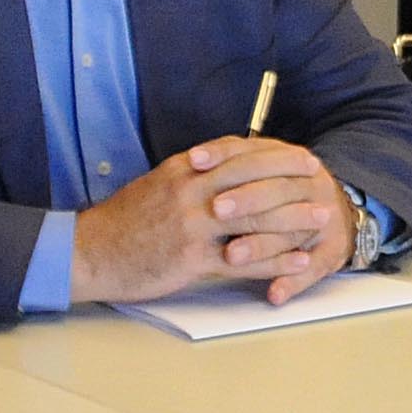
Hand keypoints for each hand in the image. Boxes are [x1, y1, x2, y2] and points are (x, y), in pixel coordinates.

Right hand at [75, 137, 348, 304]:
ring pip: (254, 217)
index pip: (237, 153)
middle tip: (321, 179)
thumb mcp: (157, 185)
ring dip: (293, 217)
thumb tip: (225, 165)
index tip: (300, 155)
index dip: (274, 153)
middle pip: (252, 178)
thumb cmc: (124, 222)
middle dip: (291, 178)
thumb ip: (191, 175)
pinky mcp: (191, 260)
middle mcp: (189, 192)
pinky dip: (276, 260)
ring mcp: (191, 226)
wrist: (91, 253)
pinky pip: (244, 259)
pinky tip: (298, 260)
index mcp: (182, 170)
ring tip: (320, 217)